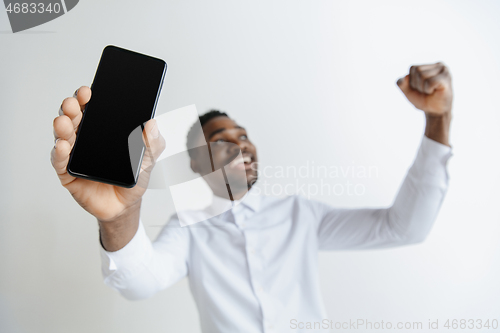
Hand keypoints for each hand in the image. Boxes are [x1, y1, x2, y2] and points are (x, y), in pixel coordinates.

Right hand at [50, 86, 165, 221]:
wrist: (126, 205)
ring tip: (64, 121)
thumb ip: (153, 142)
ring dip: (62, 126)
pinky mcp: (67, 173)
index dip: (87, 98)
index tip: (88, 91)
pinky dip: (59, 153)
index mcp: (103, 129)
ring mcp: (74, 154)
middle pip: (74, 117)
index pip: (92, 108)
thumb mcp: (149, 158)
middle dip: (71, 107)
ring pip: (63, 135)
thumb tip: (152, 123)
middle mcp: (85, 138)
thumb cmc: (134, 177)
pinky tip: (62, 146)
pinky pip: (60, 161)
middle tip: (74, 103)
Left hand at [397, 62, 452, 116]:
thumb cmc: (423, 99)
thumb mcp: (408, 91)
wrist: (435, 112)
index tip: (421, 88)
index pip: (413, 68)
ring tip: (431, 91)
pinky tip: (435, 91)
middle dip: (417, 84)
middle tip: (426, 91)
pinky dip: (428, 89)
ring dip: (423, 88)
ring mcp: (444, 70)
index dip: (412, 81)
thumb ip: (401, 83)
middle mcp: (439, 65)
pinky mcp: (446, 78)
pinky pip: (429, 82)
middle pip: (417, 70)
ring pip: (423, 75)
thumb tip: (406, 77)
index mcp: (430, 66)